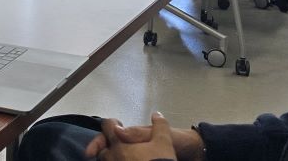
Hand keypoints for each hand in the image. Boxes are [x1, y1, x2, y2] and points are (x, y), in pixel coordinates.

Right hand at [85, 114, 201, 160]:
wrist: (196, 152)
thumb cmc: (178, 141)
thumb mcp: (158, 135)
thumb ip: (137, 133)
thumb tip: (116, 130)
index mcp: (132, 135)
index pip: (108, 134)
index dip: (98, 142)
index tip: (91, 153)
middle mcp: (131, 145)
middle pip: (107, 149)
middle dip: (99, 154)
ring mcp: (137, 156)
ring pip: (114, 159)